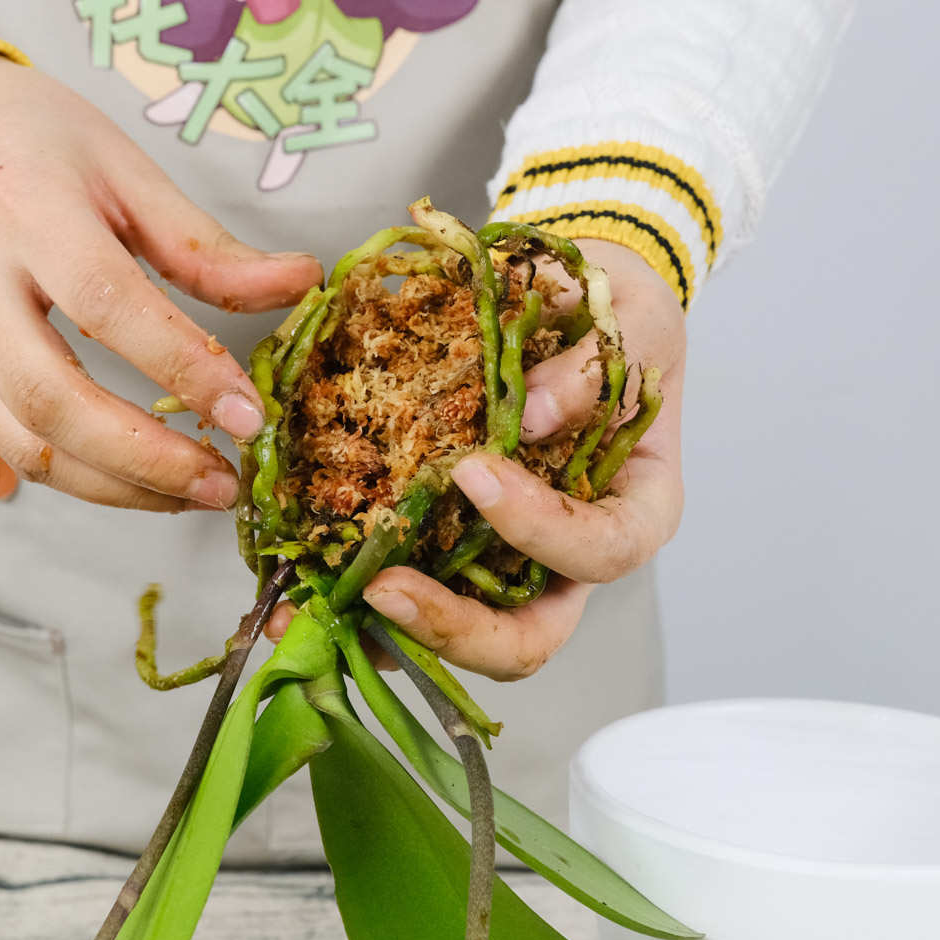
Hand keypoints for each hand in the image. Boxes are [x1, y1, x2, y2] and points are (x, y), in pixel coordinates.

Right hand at [0, 53, 322, 509]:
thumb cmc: (37, 143)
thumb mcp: (129, 171)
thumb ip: (207, 246)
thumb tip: (301, 283)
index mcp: (22, 208)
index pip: (107, 305)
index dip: (183, 368)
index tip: (249, 415)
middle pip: (51, 400)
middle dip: (147, 460)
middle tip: (223, 484)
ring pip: (24, 444)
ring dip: (117, 487)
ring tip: (194, 493)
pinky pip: (10, 441)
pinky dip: (83, 474)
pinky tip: (144, 476)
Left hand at [359, 239, 685, 679]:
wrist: (577, 301)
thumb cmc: (620, 319)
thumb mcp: (631, 319)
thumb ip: (589, 370)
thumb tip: (529, 417)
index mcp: (634, 511)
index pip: (601, 552)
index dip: (540, 530)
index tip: (474, 473)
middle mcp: (569, 554)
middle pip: (527, 638)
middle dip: (455, 627)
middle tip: (383, 587)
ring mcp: (508, 558)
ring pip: (458, 631)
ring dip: (390, 631)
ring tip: (318, 605)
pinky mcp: (451, 541)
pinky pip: (410, 587)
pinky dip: (359, 596)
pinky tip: (305, 584)